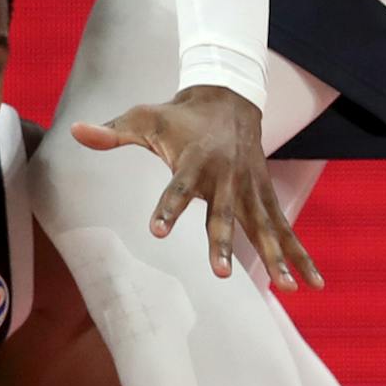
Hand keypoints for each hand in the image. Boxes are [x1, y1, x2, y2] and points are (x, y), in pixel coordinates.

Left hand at [71, 84, 320, 288]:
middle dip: (223, 244)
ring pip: (264, 227)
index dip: (167, 208)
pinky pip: (284, 229)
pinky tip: (311, 284)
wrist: (230, 96)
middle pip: (223, 215)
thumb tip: (75, 130)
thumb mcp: (143, 117)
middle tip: (222, 275)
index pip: (176, 188)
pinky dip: (299, 254)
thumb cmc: (179, 114)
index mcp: (193, 160)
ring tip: (287, 288)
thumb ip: (112, 132)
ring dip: (275, 257)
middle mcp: (225, 178)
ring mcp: (249, 188)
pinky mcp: (265, 195)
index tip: (156, 231)